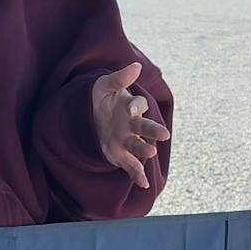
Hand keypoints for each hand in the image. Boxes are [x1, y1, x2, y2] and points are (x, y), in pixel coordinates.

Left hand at [90, 62, 168, 188]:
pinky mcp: (121, 155)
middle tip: (164, 135)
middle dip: (153, 131)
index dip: (136, 106)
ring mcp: (128, 141)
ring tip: (151, 153)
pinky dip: (138, 175)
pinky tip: (144, 184)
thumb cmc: (99, 98)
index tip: (130, 109)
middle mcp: (133, 125)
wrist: (87, 117)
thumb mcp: (103, 86)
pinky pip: (131, 166)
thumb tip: (136, 65)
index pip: (139, 105)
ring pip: (139, 146)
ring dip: (145, 150)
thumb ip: (119, 79)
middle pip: (146, 128)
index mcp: (131, 106)